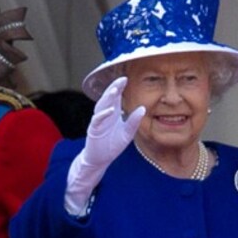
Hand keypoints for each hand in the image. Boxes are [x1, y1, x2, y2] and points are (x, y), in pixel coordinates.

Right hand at [64, 77, 144, 214]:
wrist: (100, 159)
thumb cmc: (112, 145)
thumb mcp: (127, 134)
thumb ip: (134, 122)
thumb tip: (143, 108)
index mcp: (113, 113)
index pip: (116, 97)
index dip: (119, 87)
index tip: (126, 78)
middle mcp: (105, 115)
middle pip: (108, 98)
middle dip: (114, 88)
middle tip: (121, 79)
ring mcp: (98, 121)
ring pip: (101, 106)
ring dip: (107, 98)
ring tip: (115, 91)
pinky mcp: (93, 130)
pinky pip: (97, 120)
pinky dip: (103, 114)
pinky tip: (110, 110)